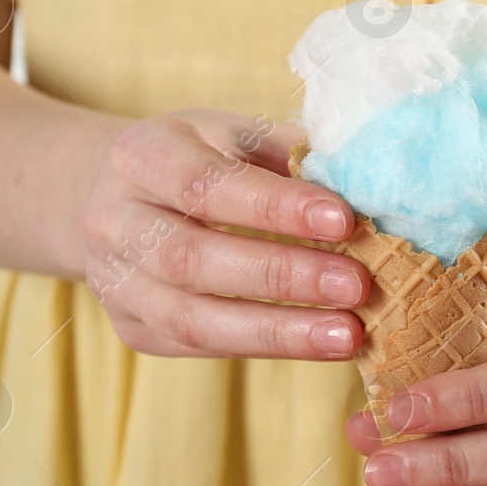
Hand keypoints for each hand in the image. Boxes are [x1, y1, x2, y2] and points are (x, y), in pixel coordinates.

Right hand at [79, 108, 368, 358]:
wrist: (128, 197)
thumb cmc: (209, 159)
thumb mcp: (241, 137)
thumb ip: (294, 159)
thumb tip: (372, 190)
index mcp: (143, 154)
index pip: (206, 183)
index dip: (274, 206)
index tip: (343, 219)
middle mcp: (113, 219)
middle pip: (192, 258)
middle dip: (282, 275)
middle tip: (356, 285)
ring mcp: (115, 281)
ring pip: (191, 318)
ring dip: (279, 330)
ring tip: (349, 334)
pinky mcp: (134, 328)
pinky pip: (200, 346)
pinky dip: (267, 347)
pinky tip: (321, 344)